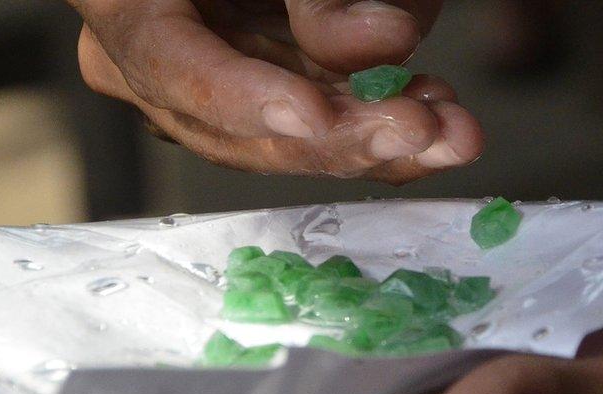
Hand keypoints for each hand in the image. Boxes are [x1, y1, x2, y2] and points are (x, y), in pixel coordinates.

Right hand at [68, 0, 483, 183]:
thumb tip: (380, 43)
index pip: (167, 62)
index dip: (240, 98)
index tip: (312, 116)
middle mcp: (151, 53)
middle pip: (232, 126)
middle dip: (334, 138)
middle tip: (416, 130)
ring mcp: (204, 80)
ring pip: (281, 140)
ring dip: (372, 141)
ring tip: (450, 131)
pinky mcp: (257, 88)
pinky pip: (310, 124)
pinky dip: (375, 122)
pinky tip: (438, 118)